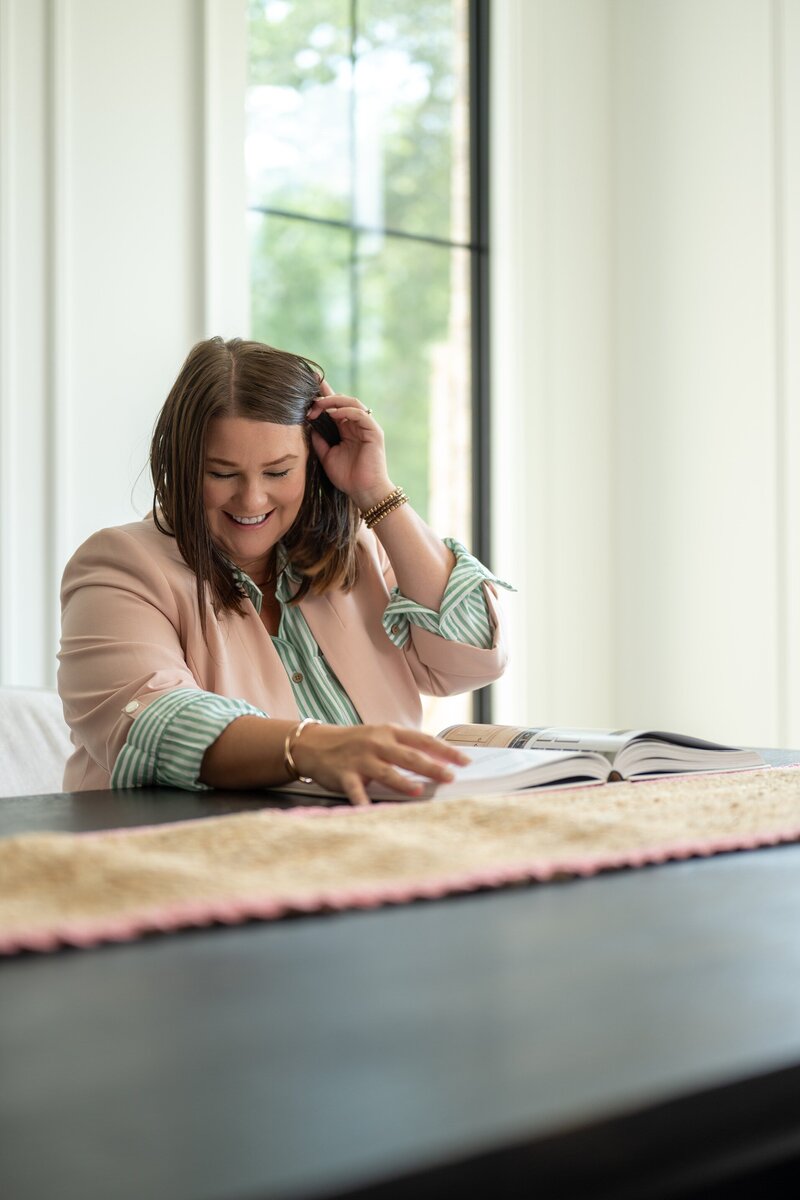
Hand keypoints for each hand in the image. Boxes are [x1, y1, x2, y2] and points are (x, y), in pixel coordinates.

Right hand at [292, 722, 471, 806]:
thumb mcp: (380, 737)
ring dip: (403, 782)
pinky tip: (369, 811)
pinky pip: (355, 790)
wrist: (315, 743)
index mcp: (390, 732)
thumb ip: (404, 747)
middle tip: (450, 777)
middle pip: (409, 756)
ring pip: (386, 771)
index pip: (423, 740)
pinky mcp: (344, 774)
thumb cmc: (354, 742)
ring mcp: (360, 759)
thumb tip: (437, 760)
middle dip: (431, 767)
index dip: (445, 750)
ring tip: (419, 792)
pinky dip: (362, 801)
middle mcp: (377, 743)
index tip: (465, 761)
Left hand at [307, 381, 394, 510]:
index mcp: (346, 429)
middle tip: (309, 401)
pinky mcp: (374, 432)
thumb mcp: (326, 455)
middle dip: (324, 397)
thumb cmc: (347, 476)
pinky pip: (361, 415)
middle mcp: (356, 425)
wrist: (363, 492)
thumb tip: (308, 424)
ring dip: (334, 402)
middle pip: (342, 400)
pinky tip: (333, 415)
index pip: (334, 406)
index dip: (323, 394)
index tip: (308, 383)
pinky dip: (347, 411)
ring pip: (352, 403)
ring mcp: (366, 427)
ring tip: (318, 405)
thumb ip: (319, 439)